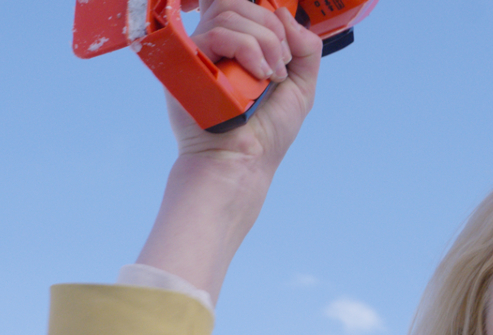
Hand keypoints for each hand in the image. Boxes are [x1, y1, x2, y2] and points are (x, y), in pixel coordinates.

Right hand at [167, 0, 324, 172]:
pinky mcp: (188, 62)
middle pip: (237, 3)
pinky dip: (248, 50)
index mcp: (236, 47)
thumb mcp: (301, 85)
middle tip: (281, 65)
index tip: (281, 40)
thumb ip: (305, 47)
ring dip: (264, 43)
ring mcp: (199, 52)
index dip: (261, 11)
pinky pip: (218, 34)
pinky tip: (258, 76)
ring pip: (230, 13)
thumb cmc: (267, 132)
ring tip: (270, 77)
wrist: (245, 160)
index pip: (239, 6)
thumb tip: (284, 13)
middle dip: (271, 29)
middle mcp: (214, 46)